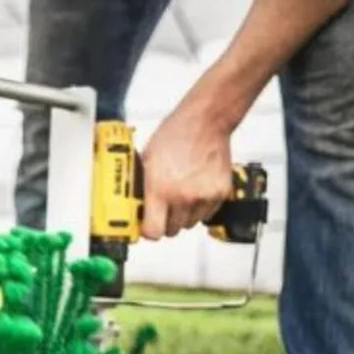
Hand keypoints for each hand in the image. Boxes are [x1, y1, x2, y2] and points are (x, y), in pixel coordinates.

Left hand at [140, 95, 234, 239]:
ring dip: (183, 215)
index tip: (146, 226)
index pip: (153, 232)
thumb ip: (141, 188)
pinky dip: (200, 207)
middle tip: (163, 207)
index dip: (147, 231)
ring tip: (181, 194)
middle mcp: (182, 197)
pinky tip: (195, 189)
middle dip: (164, 222)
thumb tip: (134, 208)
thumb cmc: (175, 136)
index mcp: (160, 189)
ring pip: (189, 224)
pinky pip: (206, 214)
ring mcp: (203, 197)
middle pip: (171, 231)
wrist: (205, 122)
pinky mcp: (220, 194)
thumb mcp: (146, 161)